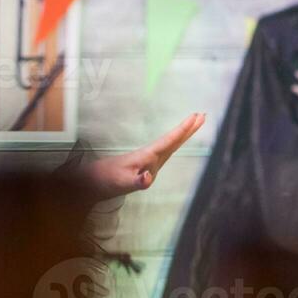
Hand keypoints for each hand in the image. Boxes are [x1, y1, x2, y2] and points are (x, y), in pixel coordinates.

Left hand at [80, 112, 205, 200]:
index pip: (169, 140)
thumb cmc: (109, 180)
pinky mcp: (149, 163)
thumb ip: (137, 181)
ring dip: (185, 133)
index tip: (195, 117)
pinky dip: (178, 142)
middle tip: (202, 115)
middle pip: (173, 138)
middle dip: (188, 127)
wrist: (94, 181)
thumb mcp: (122, 183)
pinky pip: (168, 149)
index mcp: (148, 155)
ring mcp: (151, 158)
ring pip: (172, 142)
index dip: (183, 130)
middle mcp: (152, 154)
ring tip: (197, 123)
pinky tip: (180, 141)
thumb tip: (148, 179)